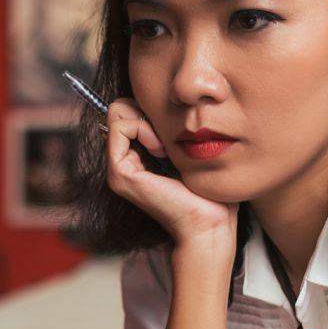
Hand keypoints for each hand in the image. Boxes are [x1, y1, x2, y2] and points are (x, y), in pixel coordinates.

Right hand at [104, 99, 237, 262]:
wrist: (210, 222)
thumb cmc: (207, 191)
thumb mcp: (186, 151)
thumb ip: (170, 132)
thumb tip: (160, 106)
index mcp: (136, 159)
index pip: (128, 112)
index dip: (150, 112)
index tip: (172, 135)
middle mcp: (122, 164)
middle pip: (119, 109)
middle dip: (145, 114)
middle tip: (167, 141)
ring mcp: (117, 170)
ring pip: (117, 113)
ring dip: (145, 122)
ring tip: (164, 148)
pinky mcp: (119, 173)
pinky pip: (120, 126)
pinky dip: (142, 128)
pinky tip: (160, 149)